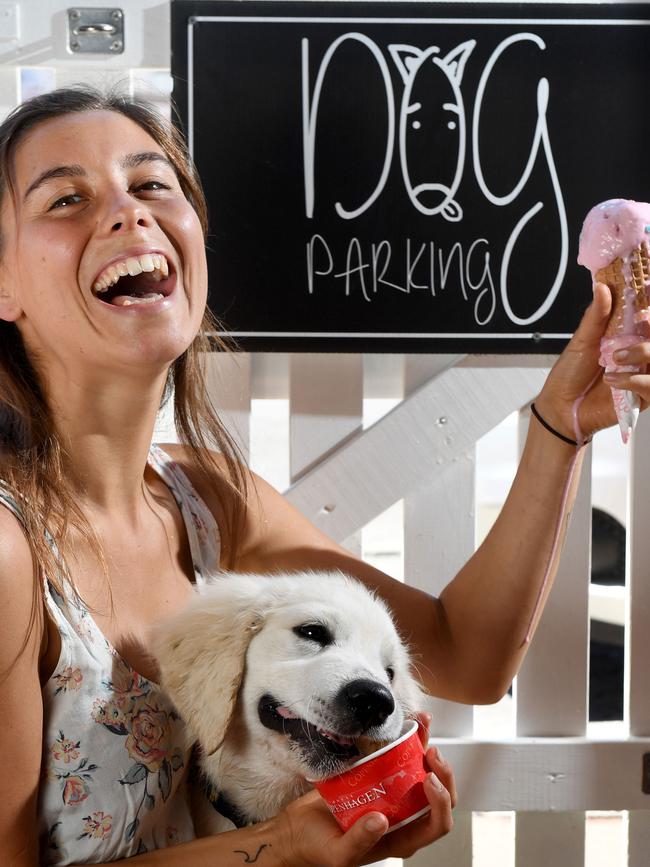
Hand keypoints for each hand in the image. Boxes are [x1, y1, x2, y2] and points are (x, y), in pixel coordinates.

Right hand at [274, 713, 455, 866]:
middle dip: (442, 773)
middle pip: (438, 796)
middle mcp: (401, 816)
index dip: (440, 803)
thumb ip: (359, 841)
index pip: (435, 824)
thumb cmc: (316, 847)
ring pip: (421, 772)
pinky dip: (409, 739)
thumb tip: (380, 821)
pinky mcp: (375, 776)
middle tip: (431, 753)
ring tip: (423, 726)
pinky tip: (409, 723)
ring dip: (428, 748)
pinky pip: (398, 757)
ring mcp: (390, 794)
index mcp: (399, 838)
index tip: (428, 780)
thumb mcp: (337, 853)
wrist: (295, 830)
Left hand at [535, 281, 649, 439]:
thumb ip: (596, 316)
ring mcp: (642, 375)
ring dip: (644, 352)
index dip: (649, 310)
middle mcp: (639, 355)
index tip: (646, 300)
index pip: (647, 321)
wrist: (560, 406)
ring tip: (616, 359)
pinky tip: (613, 381)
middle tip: (643, 322)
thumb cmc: (570, 374)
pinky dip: (635, 381)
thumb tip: (602, 287)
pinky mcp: (642, 397)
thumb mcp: (581, 341)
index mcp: (627, 337)